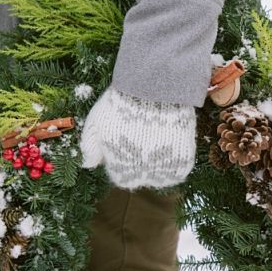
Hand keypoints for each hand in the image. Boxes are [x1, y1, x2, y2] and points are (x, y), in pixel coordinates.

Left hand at [80, 88, 195, 189]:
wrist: (152, 92)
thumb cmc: (119, 106)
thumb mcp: (96, 123)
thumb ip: (90, 146)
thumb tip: (88, 164)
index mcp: (119, 172)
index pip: (121, 176)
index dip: (123, 160)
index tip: (127, 142)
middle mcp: (141, 177)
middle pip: (142, 175)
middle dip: (141, 158)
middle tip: (143, 134)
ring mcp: (164, 171)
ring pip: (162, 174)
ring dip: (159, 160)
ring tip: (157, 136)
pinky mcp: (183, 163)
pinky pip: (179, 169)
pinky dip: (177, 159)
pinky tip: (171, 141)